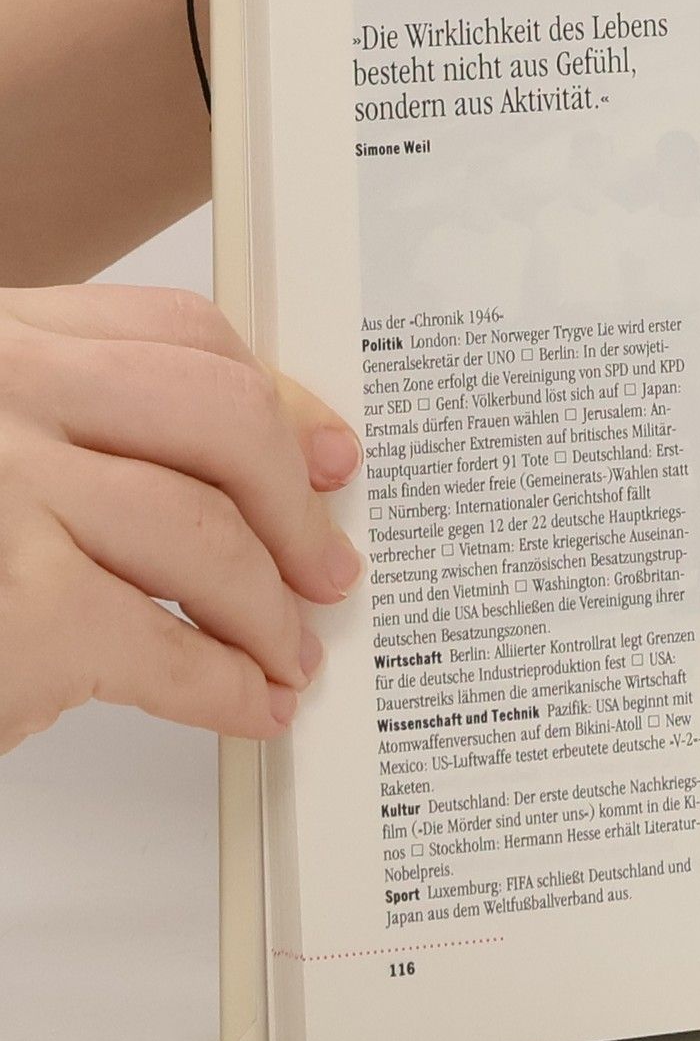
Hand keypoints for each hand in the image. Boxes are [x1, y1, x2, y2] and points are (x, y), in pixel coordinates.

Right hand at [0, 286, 363, 752]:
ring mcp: (2, 493)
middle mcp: (0, 396)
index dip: (279, 399)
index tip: (326, 452)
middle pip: (219, 418)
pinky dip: (223, 687)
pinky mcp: (16, 609)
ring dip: (266, 609)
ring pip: (203, 533)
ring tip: (286, 655)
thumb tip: (258, 471)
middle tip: (326, 570)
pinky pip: (161, 645)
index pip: (178, 334)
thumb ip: (75, 425)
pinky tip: (246, 705)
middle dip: (294, 506)